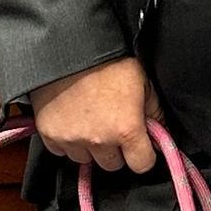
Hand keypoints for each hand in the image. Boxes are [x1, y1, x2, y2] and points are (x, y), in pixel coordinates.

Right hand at [29, 58, 159, 173]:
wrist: (69, 46)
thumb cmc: (108, 60)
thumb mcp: (143, 82)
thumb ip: (154, 113)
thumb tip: (161, 134)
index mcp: (126, 129)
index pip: (142, 164)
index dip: (143, 154)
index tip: (139, 146)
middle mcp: (99, 140)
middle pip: (113, 165)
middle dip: (115, 150)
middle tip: (112, 126)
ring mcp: (72, 139)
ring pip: (85, 159)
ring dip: (89, 147)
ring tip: (89, 120)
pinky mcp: (49, 134)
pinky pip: (61, 151)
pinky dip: (67, 140)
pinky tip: (72, 120)